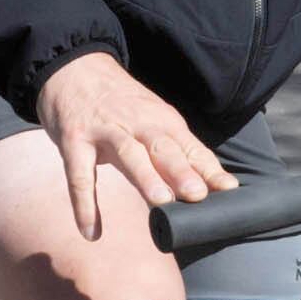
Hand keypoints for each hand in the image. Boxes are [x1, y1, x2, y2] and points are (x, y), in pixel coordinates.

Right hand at [34, 53, 227, 242]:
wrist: (73, 69)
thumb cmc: (119, 105)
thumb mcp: (151, 120)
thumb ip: (175, 152)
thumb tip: (206, 188)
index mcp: (162, 121)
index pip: (190, 148)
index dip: (208, 169)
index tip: (227, 190)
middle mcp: (137, 124)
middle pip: (163, 148)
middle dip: (182, 171)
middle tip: (197, 194)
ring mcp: (105, 131)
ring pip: (128, 154)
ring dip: (145, 177)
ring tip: (160, 202)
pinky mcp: (75, 140)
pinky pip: (80, 175)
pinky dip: (85, 204)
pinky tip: (91, 230)